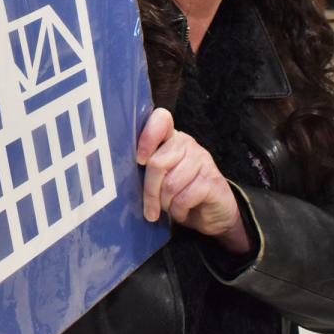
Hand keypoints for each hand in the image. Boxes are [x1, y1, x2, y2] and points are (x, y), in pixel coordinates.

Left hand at [137, 107, 250, 253]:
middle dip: (149, 192)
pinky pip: (184, 198)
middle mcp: (187, 144)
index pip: (161, 119)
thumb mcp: (160, 179)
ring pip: (170, 184)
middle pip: (157, 163)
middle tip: (150, 210)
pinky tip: (183, 212)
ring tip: (169, 208)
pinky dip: (179, 211)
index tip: (139, 160)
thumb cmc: (180, 194)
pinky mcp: (213, 180)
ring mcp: (202, 160)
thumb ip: (146, 169)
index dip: (147, 138)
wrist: (214, 214)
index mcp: (171, 138)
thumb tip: (119, 175)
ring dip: (165, 204)